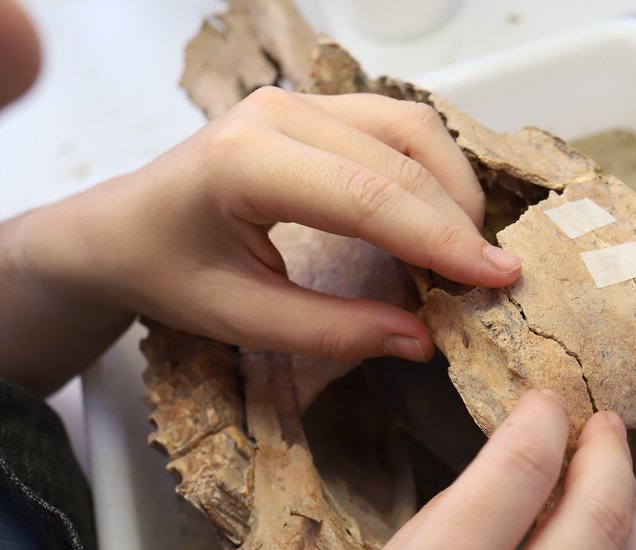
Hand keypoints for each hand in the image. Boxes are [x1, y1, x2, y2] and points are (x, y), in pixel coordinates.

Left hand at [0, 87, 518, 393]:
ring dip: (453, 187)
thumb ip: (332, 331)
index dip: (442, 240)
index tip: (499, 278)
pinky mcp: (313, 107)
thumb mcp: (241, 319)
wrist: (116, 228)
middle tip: (494, 280)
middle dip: (458, 221)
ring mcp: (297, 101)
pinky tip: (442, 218)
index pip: (369, 197)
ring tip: (468, 252)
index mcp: (245, 163)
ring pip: (409, 129)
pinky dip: (433, 170)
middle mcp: (277, 113)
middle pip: (400, 159)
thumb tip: (422, 341)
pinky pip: (395, 125)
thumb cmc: (166, 273)